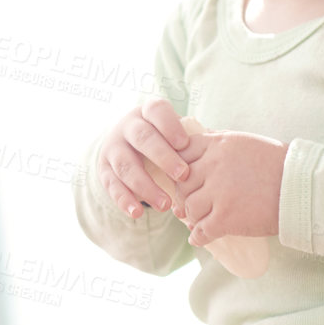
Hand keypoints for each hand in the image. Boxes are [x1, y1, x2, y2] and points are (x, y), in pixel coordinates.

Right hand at [96, 97, 192, 218]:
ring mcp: (113, 148)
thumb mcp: (175, 132)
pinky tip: (137, 213)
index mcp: (148, 112)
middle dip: (162, 157)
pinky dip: (124, 200)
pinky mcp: (104, 170)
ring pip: (126, 166)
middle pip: (142, 138)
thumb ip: (193, 139)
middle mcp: (127, 127)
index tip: (185, 144)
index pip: (157, 111)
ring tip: (165, 204)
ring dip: (146, 186)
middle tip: (182, 176)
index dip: (170, 126)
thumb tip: (219, 149)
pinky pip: (111, 186)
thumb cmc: (164, 140)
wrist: (127, 145)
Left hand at [176, 130, 287, 245]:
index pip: (181, 155)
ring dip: (192, 216)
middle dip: (185, 196)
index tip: (187, 180)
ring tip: (200, 220)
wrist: (300, 187)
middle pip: (182, 184)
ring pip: (189, 208)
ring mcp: (218, 193)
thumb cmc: (276, 163)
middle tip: (190, 204)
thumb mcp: (243, 141)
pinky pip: (200, 231)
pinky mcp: (226, 218)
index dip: (180, 170)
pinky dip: (198, 236)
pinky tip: (200, 237)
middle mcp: (213, 167)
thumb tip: (191, 142)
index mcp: (217, 145)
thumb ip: (216, 140)